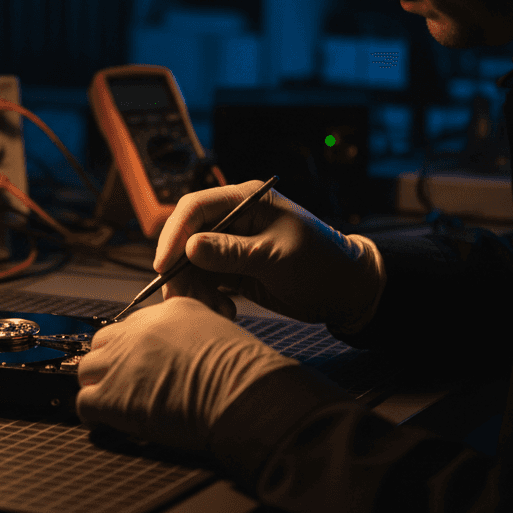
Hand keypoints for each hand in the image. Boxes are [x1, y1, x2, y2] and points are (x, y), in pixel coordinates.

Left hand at [76, 298, 293, 452]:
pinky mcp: (112, 394)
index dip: (132, 349)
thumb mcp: (217, 333)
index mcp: (165, 313)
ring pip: (88, 369)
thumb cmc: (242, 373)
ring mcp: (121, 360)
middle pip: (103, 343)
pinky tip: (103, 422)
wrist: (240, 394)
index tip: (138, 366)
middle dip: (109, 362)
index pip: (131, 327)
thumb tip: (181, 354)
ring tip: (111, 404)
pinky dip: (91, 414)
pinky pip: (85, 402)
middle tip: (121, 384)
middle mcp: (137, 331)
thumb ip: (191, 336)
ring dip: (98, 385)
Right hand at [154, 181, 383, 330]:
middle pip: (187, 238)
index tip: (163, 266)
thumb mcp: (278, 257)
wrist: (348, 291)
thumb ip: (233, 252)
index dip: (174, 234)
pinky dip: (207, 299)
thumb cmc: (322, 264)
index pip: (195, 208)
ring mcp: (232, 245)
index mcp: (245, 200)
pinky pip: (205, 282)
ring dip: (195, 290)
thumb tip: (190, 248)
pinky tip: (226, 312)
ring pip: (192, 265)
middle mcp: (234, 219)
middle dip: (181, 270)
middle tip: (183, 300)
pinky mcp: (233, 270)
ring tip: (218, 311)